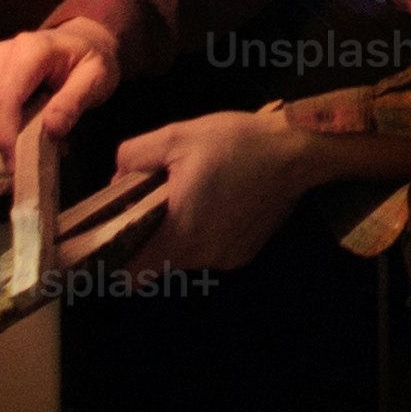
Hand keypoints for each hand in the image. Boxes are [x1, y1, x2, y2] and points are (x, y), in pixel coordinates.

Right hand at [0, 20, 117, 156]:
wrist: (80, 43)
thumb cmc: (89, 61)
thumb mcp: (96, 79)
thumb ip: (74, 102)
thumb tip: (51, 129)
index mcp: (30, 50)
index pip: (5, 98)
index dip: (5, 134)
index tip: (16, 163)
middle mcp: (1, 53)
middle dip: (4, 141)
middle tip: (29, 159)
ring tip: (29, 138)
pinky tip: (12, 132)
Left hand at [117, 109, 410, 274]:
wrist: (298, 150)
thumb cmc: (236, 143)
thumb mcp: (176, 136)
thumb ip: (133, 157)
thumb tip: (117, 177)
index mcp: (180, 233)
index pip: (132, 274)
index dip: (114, 261)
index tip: (112, 238)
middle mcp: (203, 257)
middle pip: (159, 264)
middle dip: (149, 238)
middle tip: (152, 203)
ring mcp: (227, 259)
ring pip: (186, 257)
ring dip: (179, 234)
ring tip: (189, 196)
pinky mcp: (245, 253)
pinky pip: (211, 251)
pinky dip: (206, 233)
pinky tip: (218, 201)